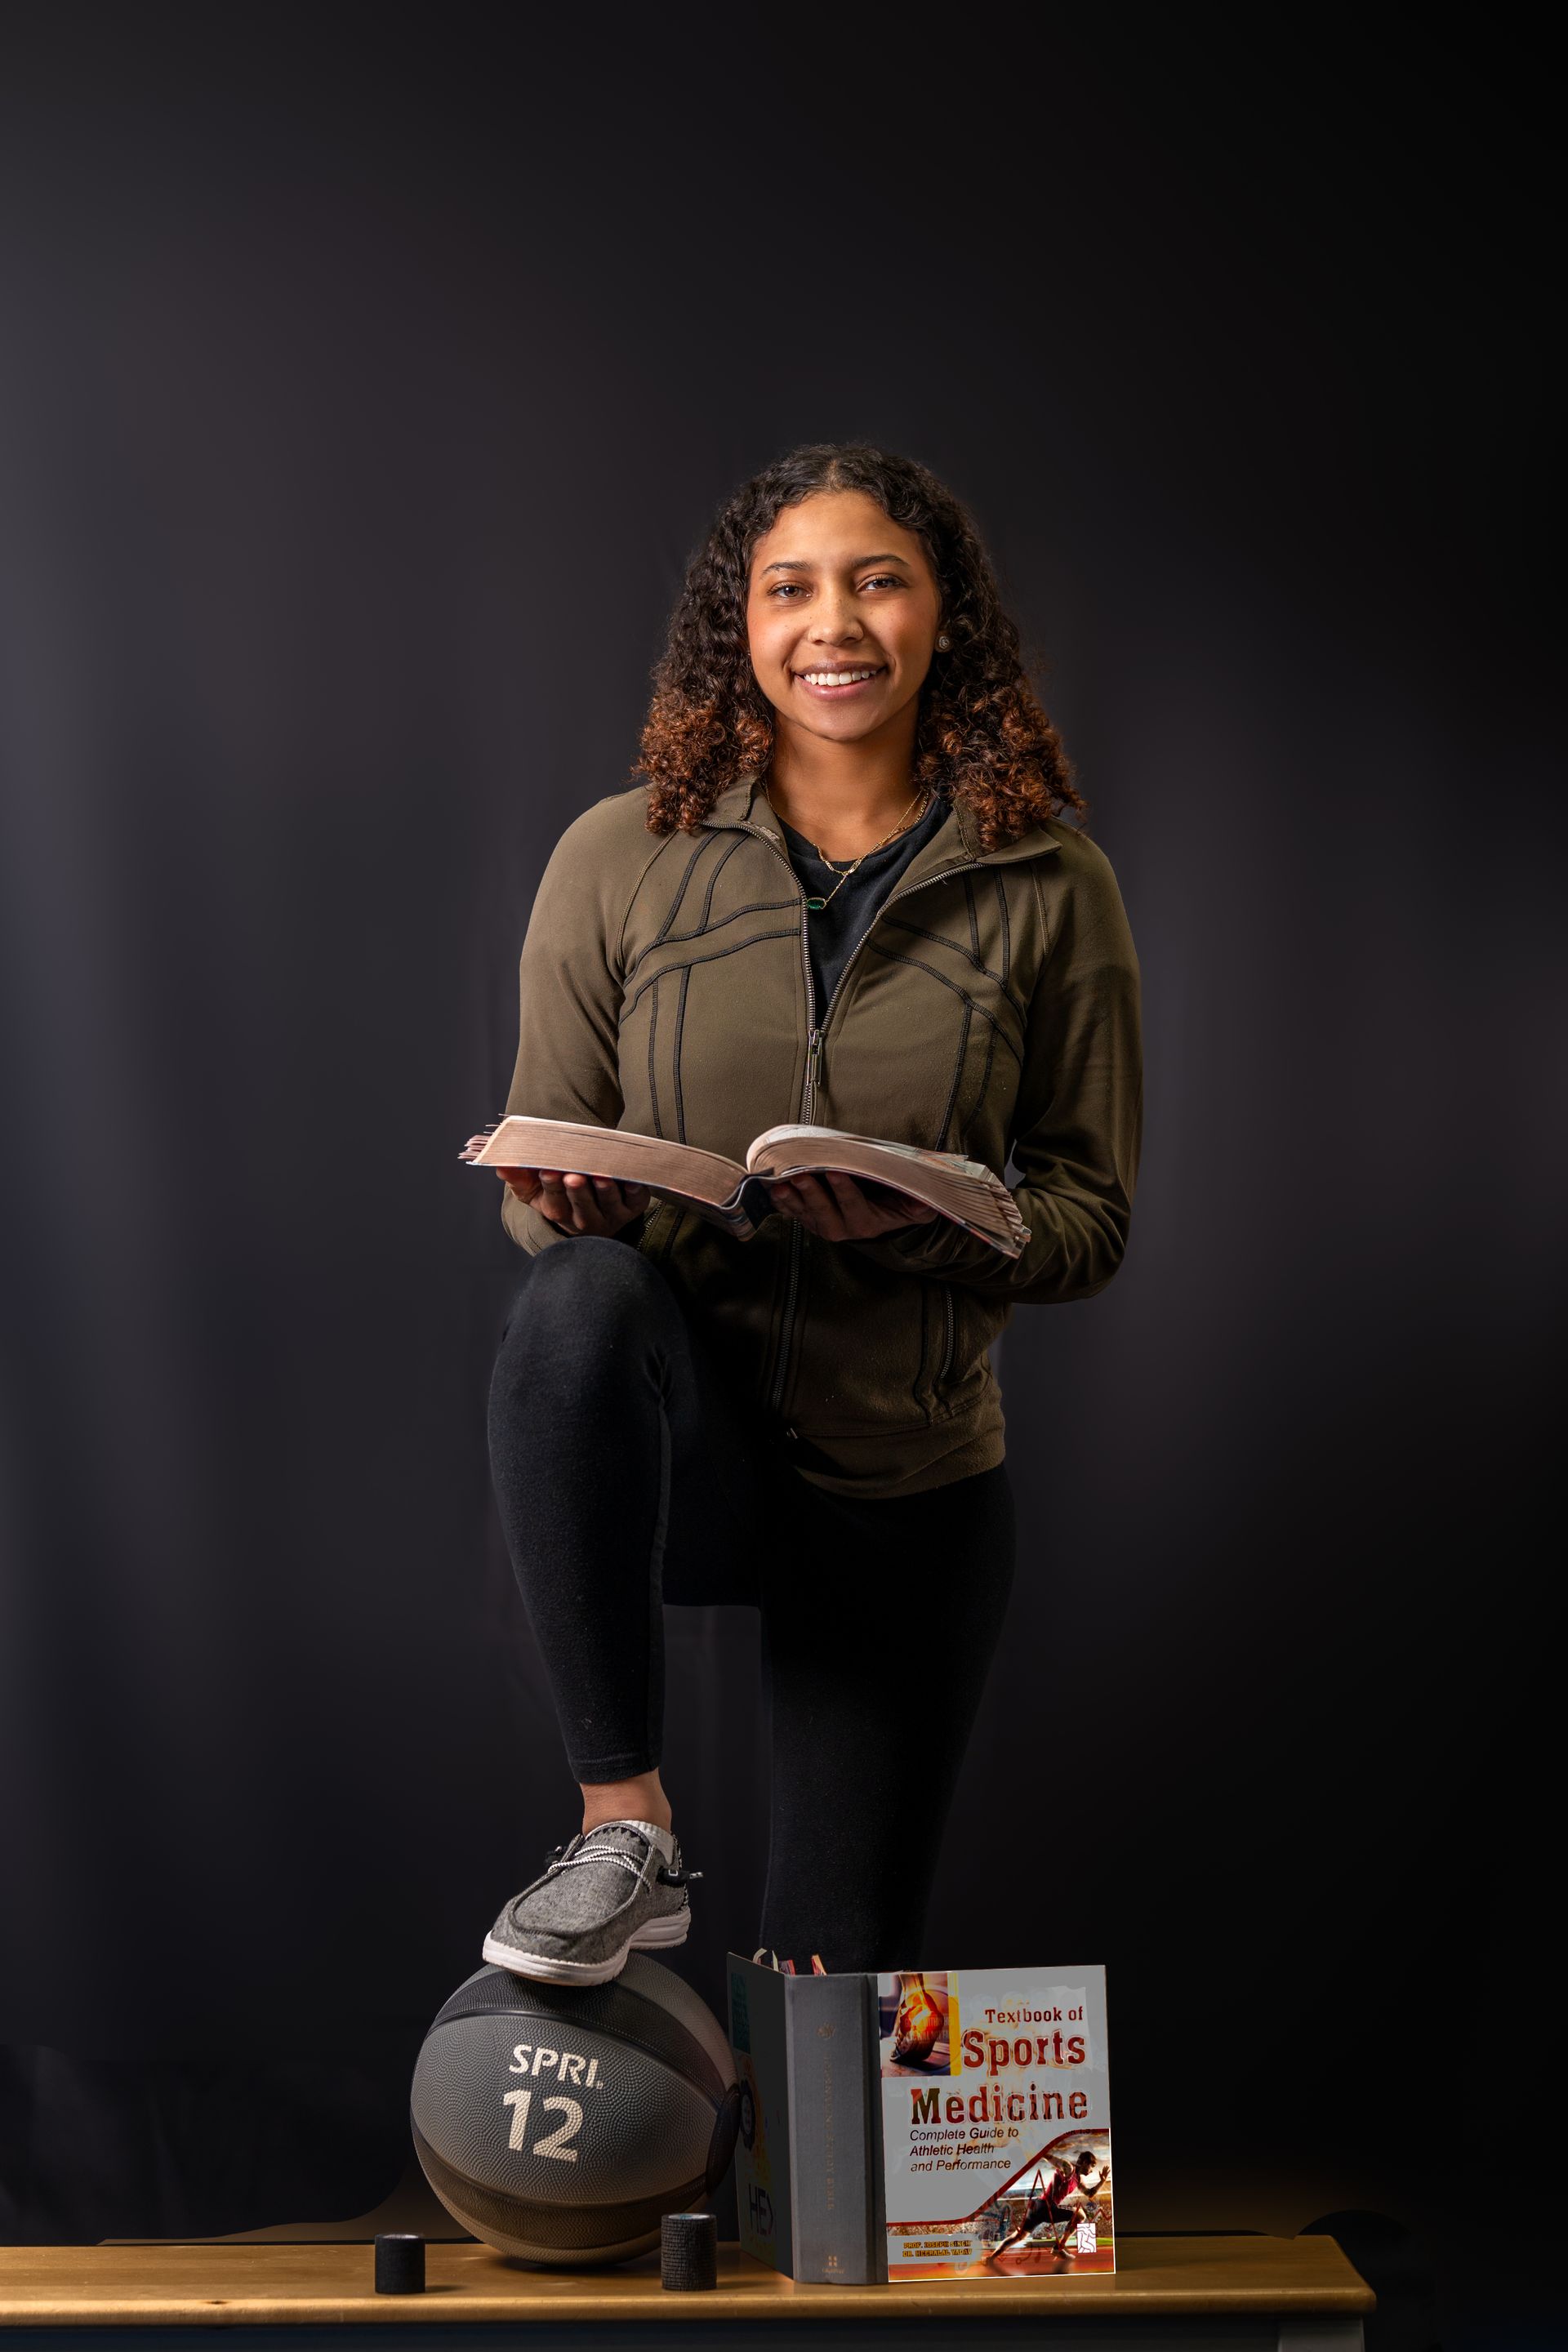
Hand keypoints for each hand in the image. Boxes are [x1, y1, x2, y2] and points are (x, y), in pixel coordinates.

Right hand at [463, 1140, 648, 1236]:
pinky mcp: (632, 1208)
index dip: (551, 1187)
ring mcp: (610, 1215)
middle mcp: (585, 1219)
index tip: (548, 1170)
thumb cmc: (559, 1194)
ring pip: (608, 1204)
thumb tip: (500, 1164)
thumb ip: (518, 1178)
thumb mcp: (535, 1189)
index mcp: (559, 1212)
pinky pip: (636, 1201)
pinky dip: (635, 1191)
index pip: (554, 1201)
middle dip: (577, 1192)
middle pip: (581, 1207)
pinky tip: (632, 1180)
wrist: (593, 1208)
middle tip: (573, 1176)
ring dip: (605, 1190)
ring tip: (600, 1176)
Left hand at [767, 1171, 938, 1242]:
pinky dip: (780, 1200)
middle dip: (811, 1193)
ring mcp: (822, 1224)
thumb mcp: (912, 1206)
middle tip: (800, 1175)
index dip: (844, 1191)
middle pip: (824, 1212)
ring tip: (780, 1182)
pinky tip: (771, 1188)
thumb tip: (926, 1202)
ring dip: (790, 1198)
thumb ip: (919, 1204)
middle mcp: (842, 1227)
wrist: (877, 1215)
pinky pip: (791, 1212)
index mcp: (867, 1223)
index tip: (835, 1172)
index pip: (855, 1207)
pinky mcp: (808, 1218)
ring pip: (804, 1213)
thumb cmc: (894, 1205)